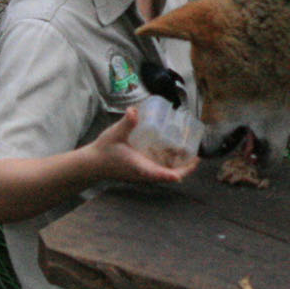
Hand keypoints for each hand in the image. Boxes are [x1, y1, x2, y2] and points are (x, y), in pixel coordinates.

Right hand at [83, 107, 197, 185]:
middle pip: (169, 176)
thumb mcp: (114, 134)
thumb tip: (133, 111)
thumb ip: (125, 123)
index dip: (172, 174)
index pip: (158, 174)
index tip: (184, 173)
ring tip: (190, 156)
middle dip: (184, 169)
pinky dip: (169, 166)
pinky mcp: (141, 172)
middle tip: (197, 157)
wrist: (92, 164)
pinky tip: (173, 154)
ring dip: (178, 167)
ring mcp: (142, 175)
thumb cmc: (103, 150)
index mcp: (139, 167)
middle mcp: (143, 174)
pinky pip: (159, 172)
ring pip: (165, 174)